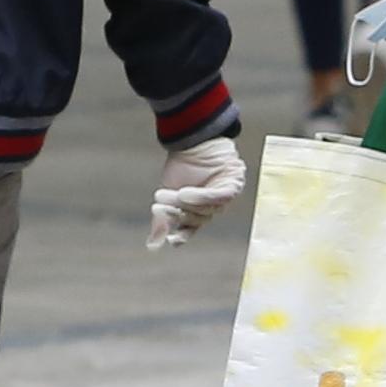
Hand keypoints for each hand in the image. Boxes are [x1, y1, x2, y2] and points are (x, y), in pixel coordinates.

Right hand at [146, 132, 246, 247]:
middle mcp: (213, 207)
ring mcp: (225, 196)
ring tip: (172, 195)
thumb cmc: (182, 165)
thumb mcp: (167, 195)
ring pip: (208, 208)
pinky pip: (220, 196)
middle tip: (158, 206)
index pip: (191, 229)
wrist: (193, 139)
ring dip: (188, 203)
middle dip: (177, 213)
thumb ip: (162, 221)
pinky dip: (202, 196)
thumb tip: (152, 247)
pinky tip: (185, 193)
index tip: (171, 240)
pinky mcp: (233, 184)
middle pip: (197, 218)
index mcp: (198, 211)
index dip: (182, 236)